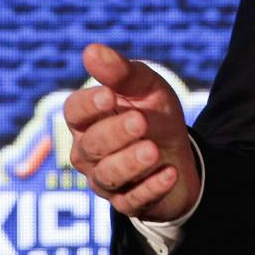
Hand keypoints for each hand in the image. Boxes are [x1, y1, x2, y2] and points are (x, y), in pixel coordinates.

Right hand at [63, 43, 199, 221]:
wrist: (179, 153)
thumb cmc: (153, 115)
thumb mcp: (146, 88)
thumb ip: (121, 73)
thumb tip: (91, 50)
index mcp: (88, 120)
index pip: (74, 112)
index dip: (88, 106)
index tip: (108, 96)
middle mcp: (89, 152)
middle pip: (91, 145)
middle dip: (115, 133)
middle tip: (140, 122)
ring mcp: (105, 180)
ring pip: (108, 175)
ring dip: (131, 162)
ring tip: (153, 150)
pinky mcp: (127, 203)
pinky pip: (133, 201)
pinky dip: (151, 188)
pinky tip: (169, 174)